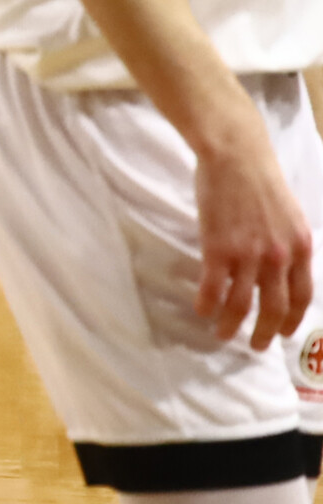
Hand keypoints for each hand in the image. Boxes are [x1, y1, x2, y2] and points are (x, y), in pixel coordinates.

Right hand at [193, 115, 314, 347]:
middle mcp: (278, 257)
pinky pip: (213, 287)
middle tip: (254, 346)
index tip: (282, 332)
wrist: (236, 157)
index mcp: (301, 248)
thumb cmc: (261, 180)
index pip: (302, 295)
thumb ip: (289, 244)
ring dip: (231, 325)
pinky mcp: (218, 248)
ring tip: (222, 334)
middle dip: (263, 332)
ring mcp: (248, 254)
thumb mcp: (291, 216)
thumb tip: (283, 268)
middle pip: (274, 307)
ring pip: (242, 303)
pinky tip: (202, 311)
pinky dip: (207, 304)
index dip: (292, 319)